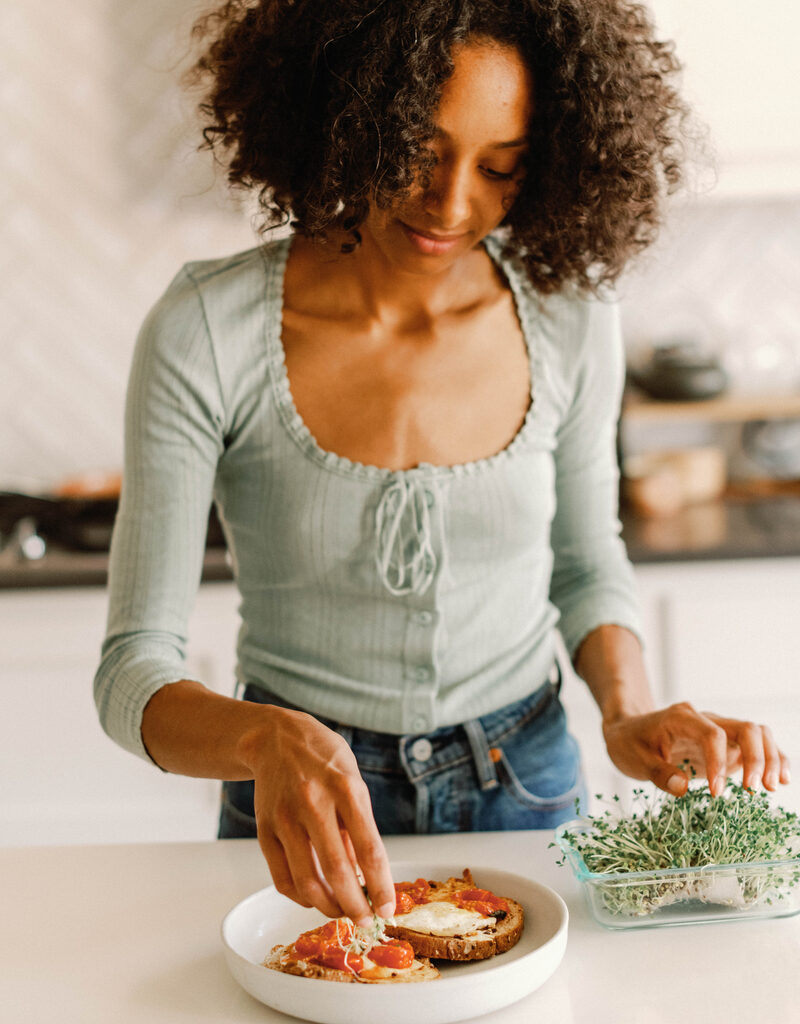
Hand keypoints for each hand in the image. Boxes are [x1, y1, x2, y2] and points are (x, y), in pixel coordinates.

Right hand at [244, 705, 395, 924]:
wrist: (276, 737)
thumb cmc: (324, 758)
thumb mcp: (353, 780)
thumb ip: (358, 826)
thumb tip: (364, 876)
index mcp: (345, 788)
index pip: (369, 849)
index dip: (381, 885)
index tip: (389, 908)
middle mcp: (313, 803)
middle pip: (337, 871)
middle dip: (355, 906)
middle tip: (367, 921)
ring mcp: (285, 818)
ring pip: (307, 882)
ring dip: (328, 907)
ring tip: (342, 912)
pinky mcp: (264, 829)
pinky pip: (282, 878)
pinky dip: (300, 897)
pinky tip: (314, 898)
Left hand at [602, 701, 790, 796]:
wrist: (627, 731)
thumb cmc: (630, 743)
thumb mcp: (633, 759)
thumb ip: (658, 772)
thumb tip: (682, 787)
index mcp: (682, 718)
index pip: (713, 735)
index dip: (719, 763)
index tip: (716, 793)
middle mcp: (706, 719)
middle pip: (745, 728)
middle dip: (757, 758)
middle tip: (754, 790)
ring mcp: (719, 730)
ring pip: (757, 733)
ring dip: (770, 758)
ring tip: (770, 787)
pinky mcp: (726, 744)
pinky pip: (756, 746)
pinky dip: (772, 759)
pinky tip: (781, 780)